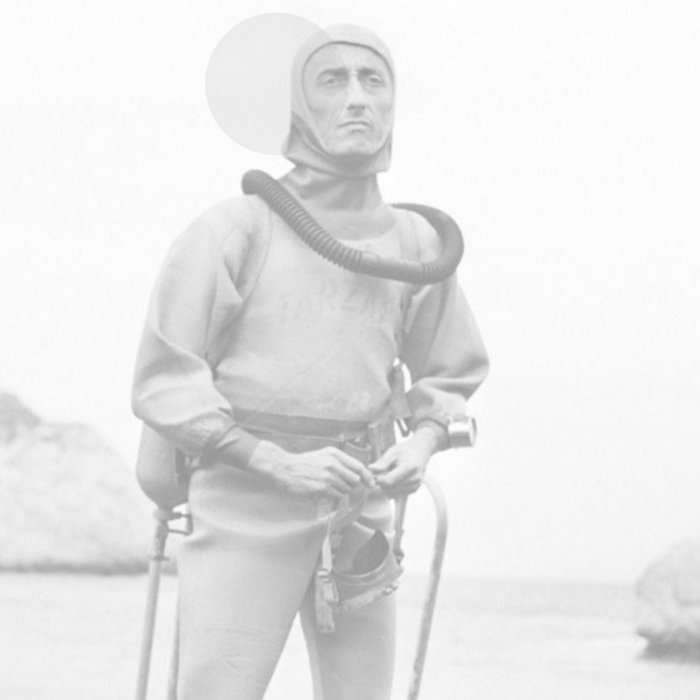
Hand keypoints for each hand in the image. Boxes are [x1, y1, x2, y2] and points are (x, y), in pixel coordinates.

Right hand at [246, 440, 375, 498]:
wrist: (284, 468)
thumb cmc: (304, 463)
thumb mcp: (323, 455)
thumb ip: (340, 462)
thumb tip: (358, 473)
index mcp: (335, 454)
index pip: (358, 466)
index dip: (367, 476)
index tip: (371, 483)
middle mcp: (334, 464)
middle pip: (354, 480)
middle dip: (350, 485)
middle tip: (338, 484)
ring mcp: (328, 476)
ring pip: (346, 490)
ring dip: (339, 491)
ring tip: (325, 486)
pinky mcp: (322, 488)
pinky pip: (336, 496)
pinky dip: (331, 496)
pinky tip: (321, 490)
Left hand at [369, 428, 439, 496]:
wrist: (421, 451)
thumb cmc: (405, 450)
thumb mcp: (392, 452)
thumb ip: (382, 462)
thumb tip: (370, 469)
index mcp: (409, 467)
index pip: (388, 481)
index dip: (378, 479)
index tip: (375, 473)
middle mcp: (414, 479)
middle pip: (389, 488)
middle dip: (381, 483)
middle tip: (379, 474)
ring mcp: (415, 485)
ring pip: (392, 494)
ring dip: (385, 487)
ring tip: (387, 475)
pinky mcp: (414, 490)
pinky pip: (396, 494)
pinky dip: (391, 489)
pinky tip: (393, 479)